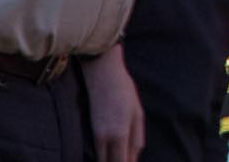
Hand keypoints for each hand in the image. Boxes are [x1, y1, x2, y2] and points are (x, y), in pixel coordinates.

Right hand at [81, 44, 145, 161]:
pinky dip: (105, 157)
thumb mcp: (137, 113)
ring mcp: (96, 136)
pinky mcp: (91, 131)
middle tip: (127, 159)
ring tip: (121, 157)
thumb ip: (137, 138)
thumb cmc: (124, 91)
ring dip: (113, 161)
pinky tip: (111, 155)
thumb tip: (135, 157)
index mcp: (122, 135)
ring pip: (104, 160)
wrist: (102, 75)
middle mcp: (107, 139)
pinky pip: (99, 152)